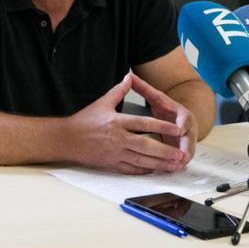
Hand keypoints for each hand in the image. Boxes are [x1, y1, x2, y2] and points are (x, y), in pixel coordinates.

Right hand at [65, 73, 188, 174]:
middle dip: (166, 150)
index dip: (163, 126)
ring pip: (142, 160)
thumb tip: (129, 76)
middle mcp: (118, 138)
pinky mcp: (112, 164)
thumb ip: (119, 90)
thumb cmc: (84, 120)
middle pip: (147, 145)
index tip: (177, 129)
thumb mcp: (102, 102)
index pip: (145, 123)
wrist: (67, 139)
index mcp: (117, 122)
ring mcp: (115, 153)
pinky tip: (156, 170)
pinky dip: (146, 170)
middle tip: (181, 152)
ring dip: (160, 163)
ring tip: (174, 164)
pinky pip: (132, 169)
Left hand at [135, 74, 196, 167]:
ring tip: (178, 166)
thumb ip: (143, 88)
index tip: (180, 129)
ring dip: (183, 159)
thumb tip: (129, 76)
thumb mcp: (156, 97)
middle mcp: (187, 127)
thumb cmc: (166, 109)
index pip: (184, 118)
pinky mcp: (184, 150)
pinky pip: (183, 159)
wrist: (179, 116)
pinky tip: (173, 171)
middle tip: (182, 155)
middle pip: (189, 138)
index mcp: (181, 114)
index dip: (182, 124)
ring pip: (187, 151)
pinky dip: (178, 164)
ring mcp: (187, 140)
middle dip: (186, 147)